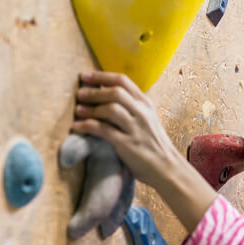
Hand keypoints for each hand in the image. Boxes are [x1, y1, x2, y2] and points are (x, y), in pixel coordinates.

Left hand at [71, 71, 175, 189]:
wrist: (166, 168)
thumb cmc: (153, 144)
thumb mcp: (147, 119)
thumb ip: (131, 107)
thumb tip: (105, 95)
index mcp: (146, 104)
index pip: (123, 81)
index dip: (101, 76)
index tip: (85, 76)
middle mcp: (142, 113)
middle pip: (115, 92)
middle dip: (94, 91)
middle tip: (79, 93)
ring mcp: (136, 128)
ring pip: (110, 109)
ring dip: (90, 108)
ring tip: (78, 110)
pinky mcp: (127, 144)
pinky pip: (103, 130)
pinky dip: (87, 126)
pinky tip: (77, 127)